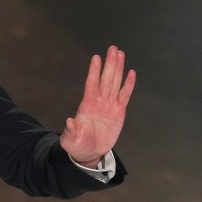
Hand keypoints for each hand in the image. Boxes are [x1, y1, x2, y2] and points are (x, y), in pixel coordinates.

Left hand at [60, 45, 135, 167]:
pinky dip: (128, 85)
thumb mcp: (70, 140)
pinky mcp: (119, 112)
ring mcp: (109, 106)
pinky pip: (124, 96)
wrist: (90, 152)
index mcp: (87, 106)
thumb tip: (70, 121)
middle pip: (105, 80)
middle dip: (109, 64)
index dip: (94, 72)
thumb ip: (71, 130)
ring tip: (120, 54)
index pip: (91, 85)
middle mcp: (99, 102)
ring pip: (115, 83)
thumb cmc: (77, 145)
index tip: (96, 58)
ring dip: (118, 69)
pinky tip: (131, 73)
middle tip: (113, 48)